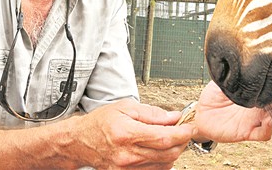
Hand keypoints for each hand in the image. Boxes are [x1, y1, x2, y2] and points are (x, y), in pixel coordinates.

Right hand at [72, 99, 193, 168]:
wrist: (81, 141)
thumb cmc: (101, 122)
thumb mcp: (125, 108)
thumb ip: (151, 113)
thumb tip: (173, 117)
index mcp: (127, 133)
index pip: (164, 137)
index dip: (182, 133)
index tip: (190, 126)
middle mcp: (128, 154)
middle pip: (167, 153)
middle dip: (182, 142)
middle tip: (184, 131)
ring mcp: (127, 168)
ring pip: (164, 164)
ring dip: (174, 151)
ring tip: (172, 138)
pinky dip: (164, 161)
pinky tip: (161, 150)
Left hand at [194, 68, 271, 142]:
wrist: (201, 113)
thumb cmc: (216, 94)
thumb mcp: (227, 77)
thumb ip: (238, 69)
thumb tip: (247, 52)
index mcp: (260, 90)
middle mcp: (263, 105)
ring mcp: (257, 119)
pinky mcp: (248, 132)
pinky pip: (263, 133)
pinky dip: (268, 128)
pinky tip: (269, 121)